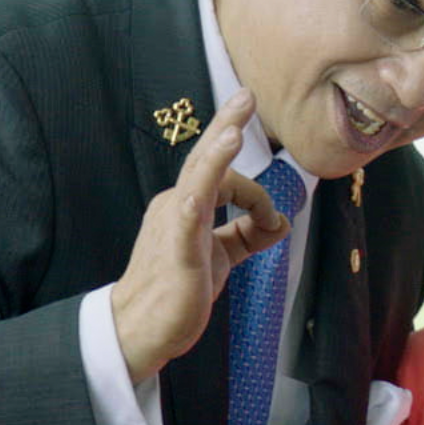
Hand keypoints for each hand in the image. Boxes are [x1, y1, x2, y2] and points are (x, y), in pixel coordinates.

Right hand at [108, 89, 293, 384]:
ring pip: (196, 182)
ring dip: (215, 156)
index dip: (258, 196)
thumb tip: (282, 220)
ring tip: (233, 129)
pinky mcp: (176, 253)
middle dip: (226, 125)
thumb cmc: (178, 290)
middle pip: (204, 160)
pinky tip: (199, 193)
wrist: (142, 330)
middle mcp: (177, 206)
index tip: (273, 223)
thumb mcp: (220, 255)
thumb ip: (248, 236)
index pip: (227, 180)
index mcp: (186, 204)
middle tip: (246, 94)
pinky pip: (185, 222)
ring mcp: (174, 226)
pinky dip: (196, 202)